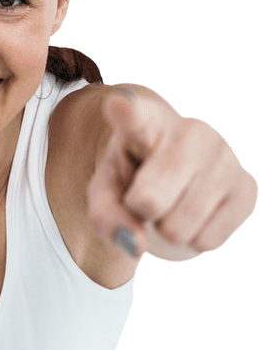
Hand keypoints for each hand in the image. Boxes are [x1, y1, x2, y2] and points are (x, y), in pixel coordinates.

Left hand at [87, 88, 257, 260]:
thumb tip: (136, 244)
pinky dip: (194, 240)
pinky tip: (197, 214)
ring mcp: (226, 157)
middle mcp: (192, 131)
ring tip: (173, 204)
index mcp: (147, 121)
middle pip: (149, 202)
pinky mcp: (247, 189)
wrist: (178, 181)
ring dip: (168, 230)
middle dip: (142, 213)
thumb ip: (104, 217)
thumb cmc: (134, 182)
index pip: (136, 115)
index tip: (120, 105)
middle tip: (148, 198)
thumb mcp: (106, 194)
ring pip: (178, 230)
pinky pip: (206, 241)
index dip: (127, 112)